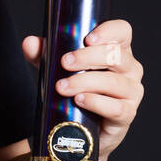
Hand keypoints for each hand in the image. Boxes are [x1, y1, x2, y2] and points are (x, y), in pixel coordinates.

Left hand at [21, 20, 143, 160]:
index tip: (87, 38)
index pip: (122, 32)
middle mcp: (130, 69)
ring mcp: (131, 92)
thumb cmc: (77, 91)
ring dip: (85, 82)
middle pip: (116, 55)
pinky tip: (80, 100)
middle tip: (64, 62)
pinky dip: (95, 102)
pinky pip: (116, 107)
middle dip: (87, 57)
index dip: (108, 31)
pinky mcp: (127, 114)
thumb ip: (44, 55)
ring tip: (63, 87)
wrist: (82, 129)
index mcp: (117, 50)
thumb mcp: (58, 70)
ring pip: (114, 82)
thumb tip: (30, 43)